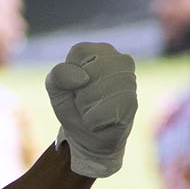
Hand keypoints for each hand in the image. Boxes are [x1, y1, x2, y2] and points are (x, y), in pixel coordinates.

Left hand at [46, 43, 137, 178]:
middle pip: (89, 72)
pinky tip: (100, 122)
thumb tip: (82, 78)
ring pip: (97, 91)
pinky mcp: (133, 103)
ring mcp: (130, 81)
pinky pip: (104, 111)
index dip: (70, 74)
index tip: (76, 86)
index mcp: (100, 50)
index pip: (79, 52)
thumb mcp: (56, 89)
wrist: (87, 138)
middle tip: (85, 102)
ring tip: (93, 111)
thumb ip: (59, 75)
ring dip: (86, 109)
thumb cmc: (73, 108)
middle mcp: (119, 60)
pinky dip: (94, 122)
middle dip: (79, 93)